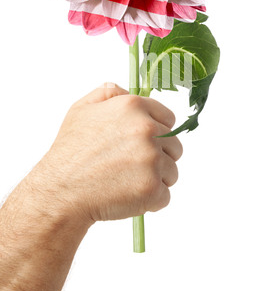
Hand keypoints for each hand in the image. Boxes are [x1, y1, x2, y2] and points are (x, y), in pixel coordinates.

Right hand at [32, 83, 182, 225]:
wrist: (61, 190)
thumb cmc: (70, 151)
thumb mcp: (81, 110)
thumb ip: (106, 94)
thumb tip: (124, 89)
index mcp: (133, 107)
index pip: (169, 118)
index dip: (158, 132)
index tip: (145, 143)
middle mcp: (146, 129)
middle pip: (174, 145)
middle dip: (159, 157)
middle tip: (132, 166)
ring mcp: (152, 159)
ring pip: (171, 171)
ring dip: (156, 179)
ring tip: (127, 181)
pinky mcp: (152, 188)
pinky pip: (164, 196)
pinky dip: (150, 200)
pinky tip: (128, 195)